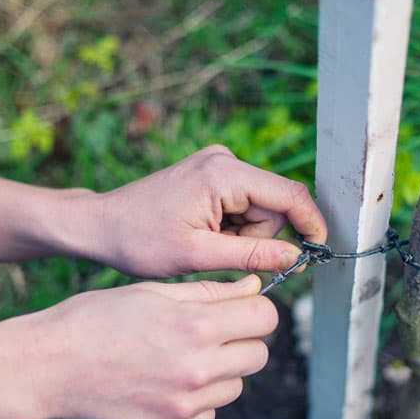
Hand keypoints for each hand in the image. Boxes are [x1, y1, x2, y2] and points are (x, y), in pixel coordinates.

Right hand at [9, 274, 275, 418]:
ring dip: (218, 373)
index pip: (265, 318)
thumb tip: (253, 289)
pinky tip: (160, 385)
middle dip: (241, 341)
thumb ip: (210, 293)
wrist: (47, 366)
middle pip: (258, 355)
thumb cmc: (96, 318)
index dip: (254, 309)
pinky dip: (195, 403)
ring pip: (234, 387)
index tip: (239, 310)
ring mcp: (185, 406)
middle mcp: (198, 369)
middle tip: (208, 335)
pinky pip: (208, 416)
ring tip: (174, 360)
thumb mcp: (152, 291)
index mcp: (196, 326)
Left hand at [85, 145, 327, 277]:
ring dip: (244, 234)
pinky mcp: (212, 174)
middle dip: (260, 237)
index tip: (319, 252)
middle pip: (275, 204)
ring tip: (205, 244)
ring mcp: (217, 164)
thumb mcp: (198, 255)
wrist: (100, 225)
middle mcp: (224, 160)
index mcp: (223, 174)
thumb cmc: (139, 241)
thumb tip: (296, 258)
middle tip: (223, 255)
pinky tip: (204, 234)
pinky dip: (233, 226)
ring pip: (260, 208)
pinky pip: (243, 204)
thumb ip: (252, 256)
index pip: (288, 195)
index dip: (310, 224)